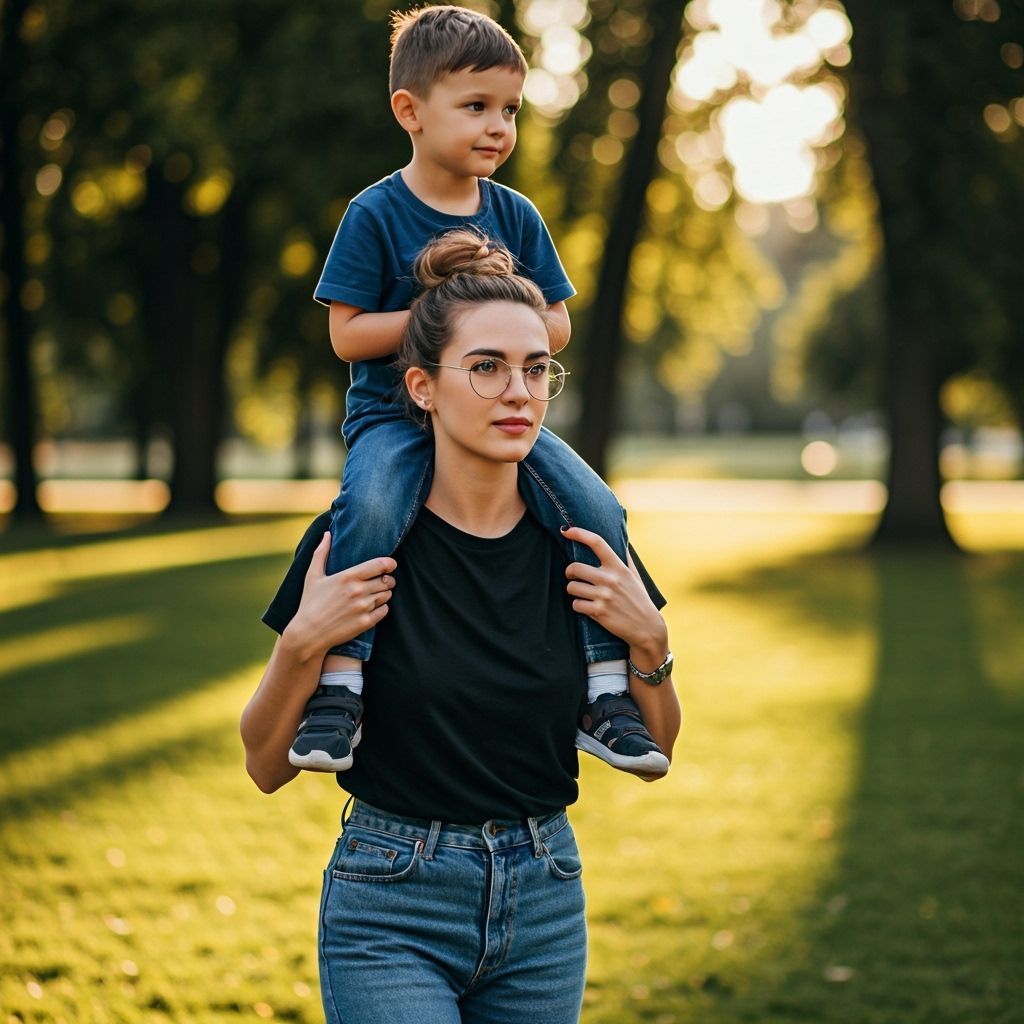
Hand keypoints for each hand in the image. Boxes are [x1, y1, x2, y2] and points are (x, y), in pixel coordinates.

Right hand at [285, 533, 396, 657]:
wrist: (308, 634)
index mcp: (348, 576)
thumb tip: (327, 533)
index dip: (389, 564)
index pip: (380, 565)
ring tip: (375, 594)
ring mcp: (363, 607)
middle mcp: (358, 591)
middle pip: (387, 581)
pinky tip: (372, 607)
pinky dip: (382, 608)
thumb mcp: (313, 576)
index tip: (390, 565)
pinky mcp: (365, 622)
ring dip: (385, 593)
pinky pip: (384, 610)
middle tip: (382, 581)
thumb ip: (321, 553)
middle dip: (388, 580)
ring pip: (387, 595)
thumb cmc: (310, 603)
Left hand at [563, 527, 667, 665]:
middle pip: (575, 567)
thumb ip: (625, 559)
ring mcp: (604, 595)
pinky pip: (576, 604)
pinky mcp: (599, 611)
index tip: (567, 531)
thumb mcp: (635, 576)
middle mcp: (610, 579)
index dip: (579, 534)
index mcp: (618, 567)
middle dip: (570, 573)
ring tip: (582, 594)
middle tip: (573, 576)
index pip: (597, 543)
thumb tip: (621, 540)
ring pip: (572, 587)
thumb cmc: (639, 599)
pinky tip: (588, 608)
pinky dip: (579, 607)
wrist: (647, 627)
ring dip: (573, 591)